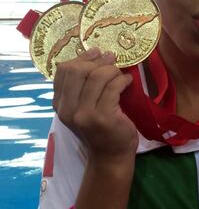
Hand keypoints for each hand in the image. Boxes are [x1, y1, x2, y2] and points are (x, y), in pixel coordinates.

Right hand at [53, 48, 138, 164]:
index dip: (81, 58)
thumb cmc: (99, 128)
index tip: (96, 53)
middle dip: (97, 61)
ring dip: (112, 70)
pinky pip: (113, 87)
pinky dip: (122, 80)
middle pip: (78, 71)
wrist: (110, 155)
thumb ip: (82, 86)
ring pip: (97, 77)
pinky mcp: (103, 117)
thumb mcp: (83, 107)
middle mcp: (68, 109)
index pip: (63, 71)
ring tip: (120, 73)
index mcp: (59, 104)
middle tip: (111, 59)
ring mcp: (85, 114)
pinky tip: (127, 81)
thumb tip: (95, 54)